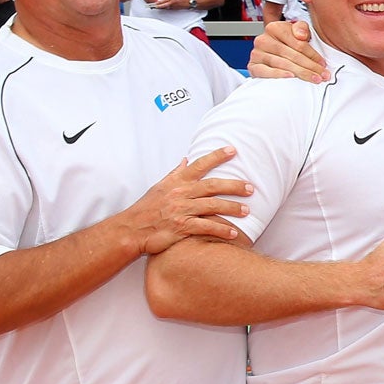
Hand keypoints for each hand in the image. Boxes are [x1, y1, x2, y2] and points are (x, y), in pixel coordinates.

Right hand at [122, 147, 252, 252]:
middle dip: (233, 186)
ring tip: (247, 211)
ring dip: (232, 208)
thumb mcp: (159, 187)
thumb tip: (187, 160)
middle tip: (251, 188)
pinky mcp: (181, 227)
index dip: (216, 157)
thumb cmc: (147, 208)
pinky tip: (235, 234)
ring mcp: (181, 210)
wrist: (131, 230)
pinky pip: (206, 227)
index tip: (233, 150)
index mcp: (176, 182)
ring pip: (212, 206)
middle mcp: (180, 194)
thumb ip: (175, 174)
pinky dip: (221, 231)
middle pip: (212, 186)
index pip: (199, 165)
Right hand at [248, 18, 328, 81]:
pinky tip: (291, 77)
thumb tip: (301, 35)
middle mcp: (263, 39)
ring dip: (301, 73)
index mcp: (275, 28)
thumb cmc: (287, 44)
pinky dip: (278, 74)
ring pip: (282, 64)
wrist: (270, 54)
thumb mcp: (297, 32)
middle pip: (292, 55)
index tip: (323, 64)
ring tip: (314, 79)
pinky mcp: (253, 66)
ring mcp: (257, 53)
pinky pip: (265, 71)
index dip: (313, 55)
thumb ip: (302, 28)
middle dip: (310, 67)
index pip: (298, 44)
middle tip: (323, 75)